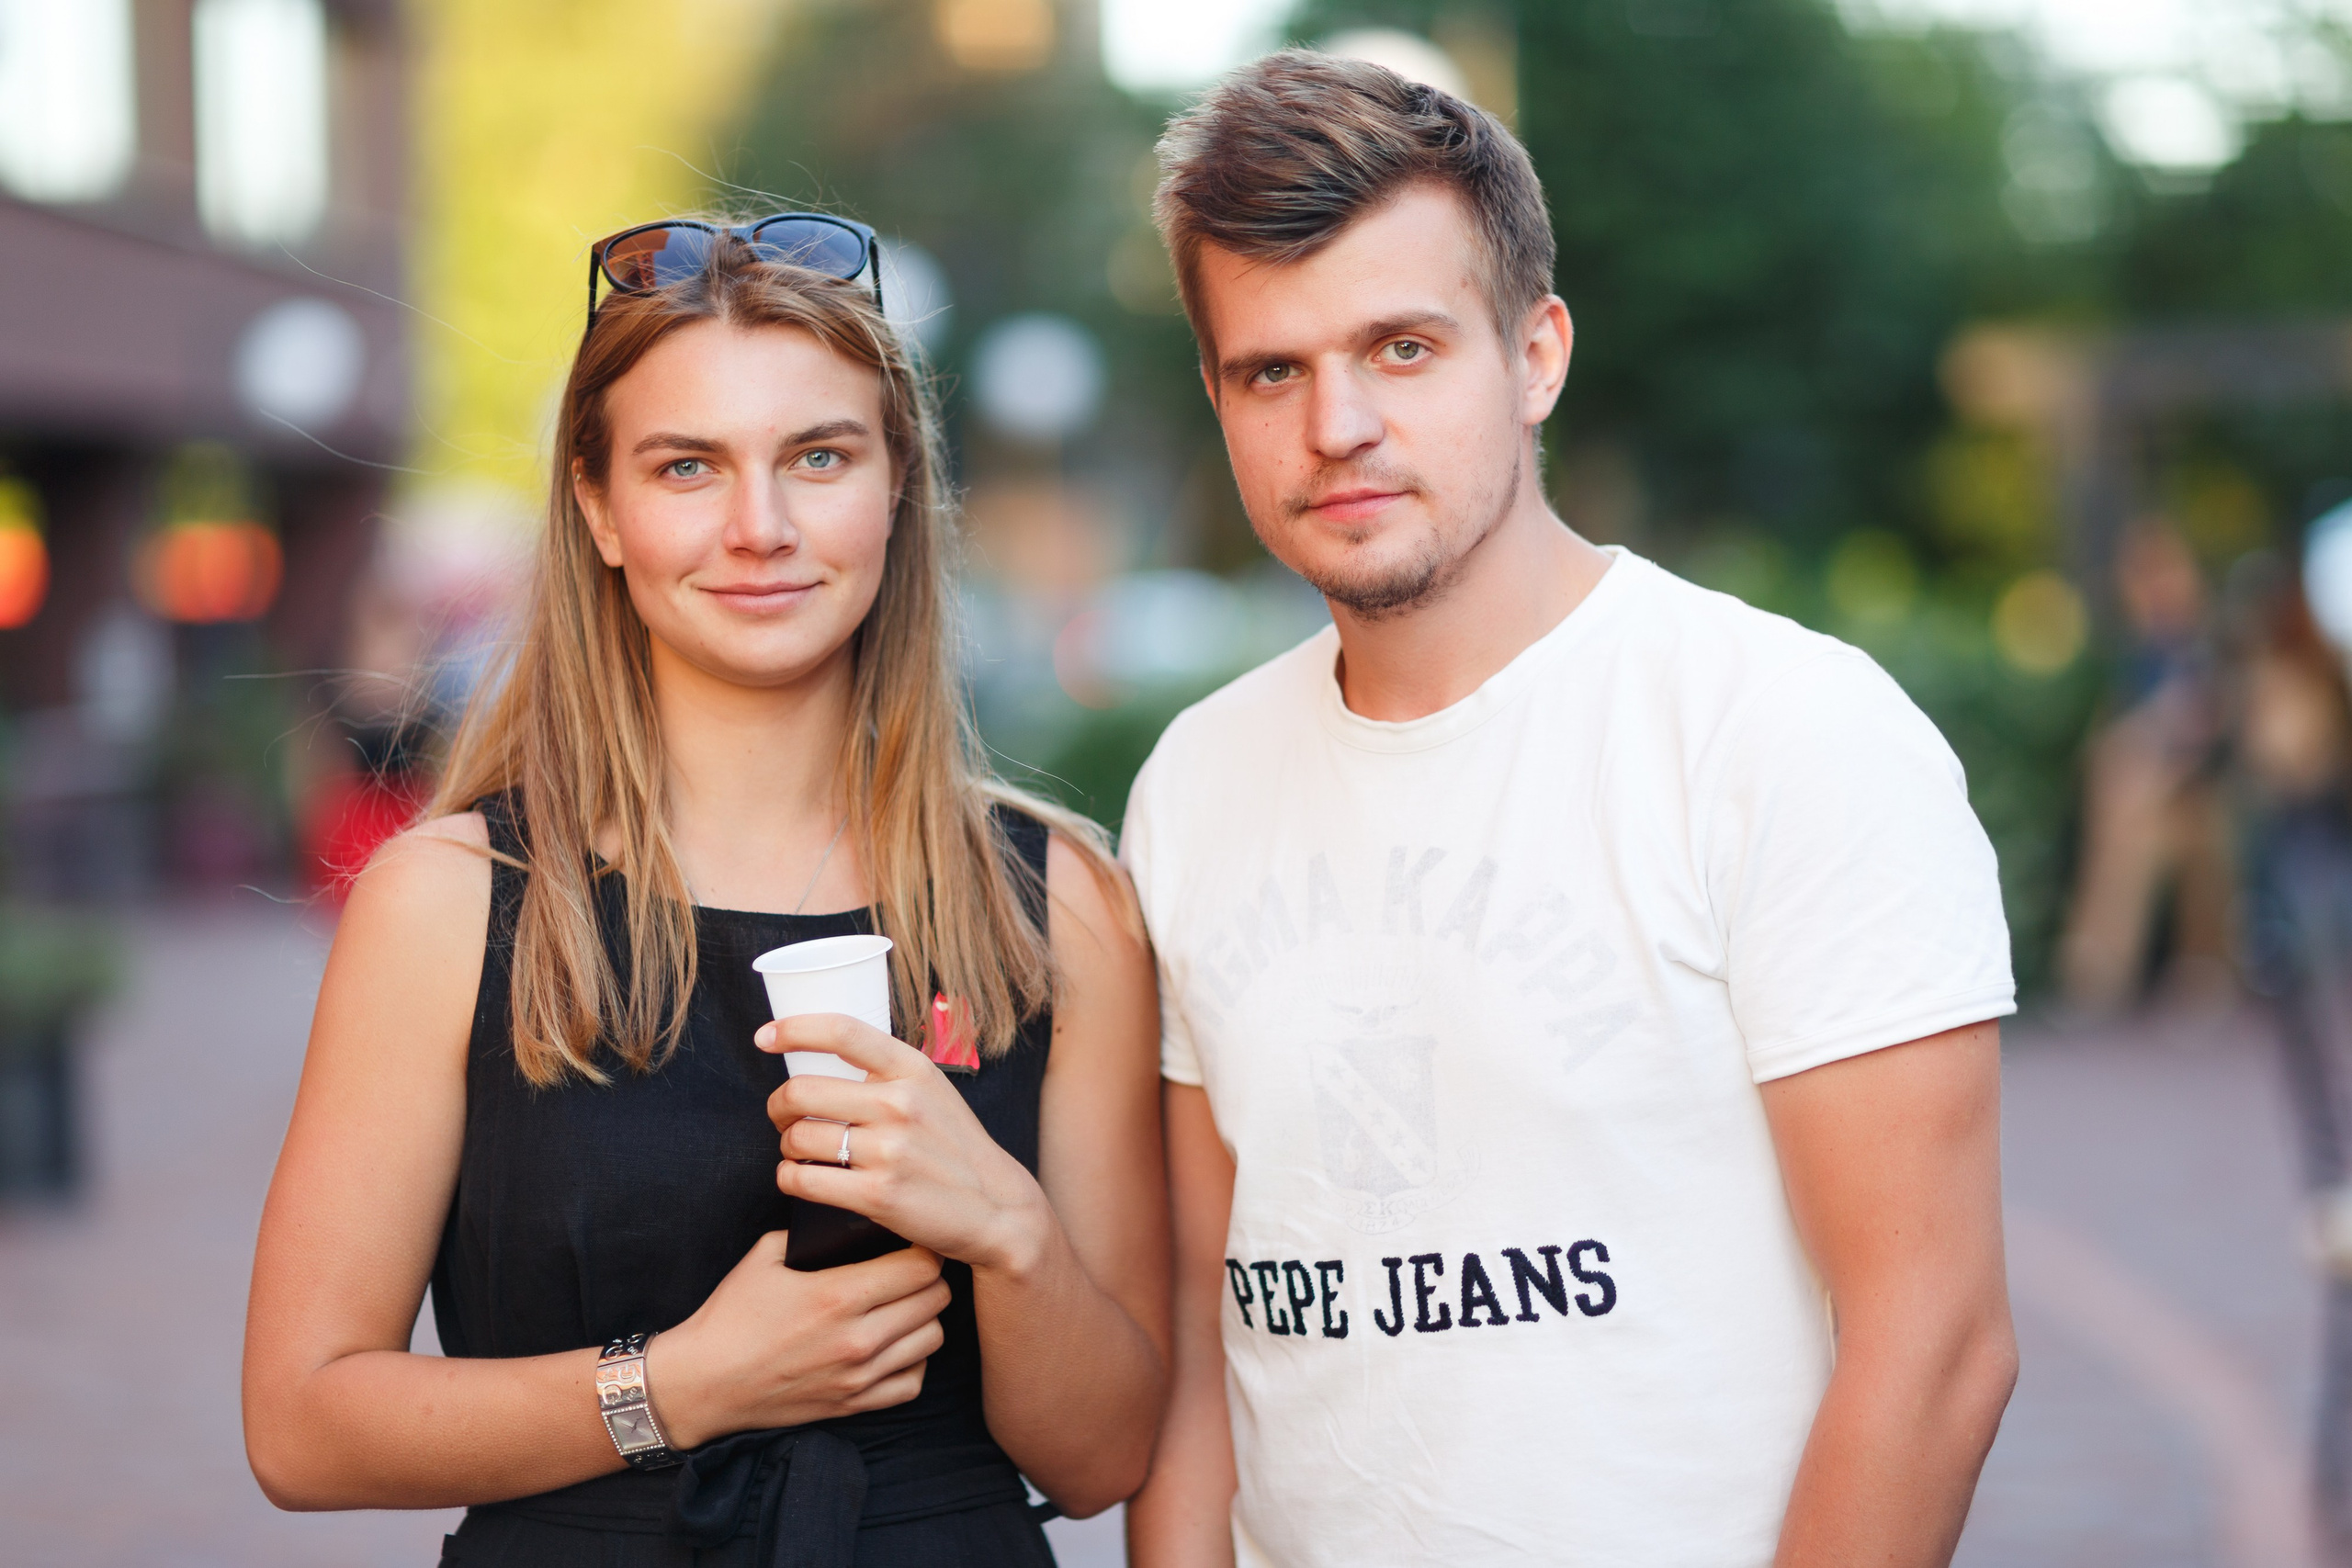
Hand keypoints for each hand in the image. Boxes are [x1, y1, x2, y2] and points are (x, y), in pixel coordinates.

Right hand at [647, 1233, 948, 1448]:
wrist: (704, 1383)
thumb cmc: (731, 1316)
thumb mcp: (766, 1255)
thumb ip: (813, 1234)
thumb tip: (850, 1217)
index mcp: (837, 1295)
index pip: (921, 1266)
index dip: (924, 1248)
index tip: (913, 1242)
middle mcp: (856, 1338)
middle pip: (935, 1300)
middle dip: (930, 1278)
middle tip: (913, 1269)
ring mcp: (858, 1377)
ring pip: (932, 1339)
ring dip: (925, 1318)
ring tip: (906, 1305)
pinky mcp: (854, 1405)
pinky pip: (913, 1382)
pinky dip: (913, 1362)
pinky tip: (895, 1345)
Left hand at [758, 1013, 1052, 1273]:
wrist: (997, 1208)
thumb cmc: (956, 1148)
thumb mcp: (934, 1092)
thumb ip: (887, 1073)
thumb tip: (822, 1057)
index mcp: (913, 1069)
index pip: (842, 1032)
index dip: (793, 1029)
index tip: (765, 1036)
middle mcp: (900, 1104)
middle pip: (802, 1090)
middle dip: (778, 1105)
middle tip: (783, 1116)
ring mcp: (889, 1151)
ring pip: (798, 1137)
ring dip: (786, 1146)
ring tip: (799, 1151)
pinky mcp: (876, 1195)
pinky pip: (802, 1179)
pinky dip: (789, 1177)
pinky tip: (801, 1177)